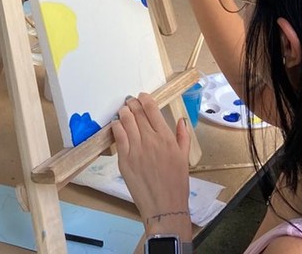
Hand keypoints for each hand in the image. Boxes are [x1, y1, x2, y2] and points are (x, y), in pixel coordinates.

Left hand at [112, 94, 192, 238]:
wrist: (164, 205)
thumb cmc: (176, 184)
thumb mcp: (184, 158)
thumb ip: (182, 136)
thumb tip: (180, 120)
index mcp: (166, 138)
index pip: (152, 110)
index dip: (145, 99)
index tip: (142, 96)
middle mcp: (150, 140)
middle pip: (137, 113)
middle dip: (132, 104)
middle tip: (130, 101)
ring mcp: (135, 149)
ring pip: (125, 121)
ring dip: (123, 112)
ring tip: (123, 110)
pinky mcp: (124, 159)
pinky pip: (118, 136)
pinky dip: (116, 127)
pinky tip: (116, 124)